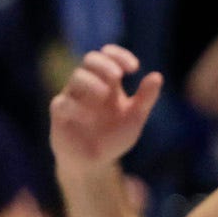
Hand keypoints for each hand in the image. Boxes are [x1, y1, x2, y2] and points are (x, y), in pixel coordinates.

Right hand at [51, 45, 163, 169]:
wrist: (96, 161)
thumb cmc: (113, 136)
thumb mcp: (135, 117)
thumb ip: (145, 98)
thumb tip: (157, 76)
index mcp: (108, 82)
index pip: (108, 56)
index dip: (119, 55)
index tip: (134, 67)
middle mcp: (89, 85)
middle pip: (90, 60)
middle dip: (105, 64)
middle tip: (118, 76)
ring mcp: (72, 97)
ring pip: (77, 77)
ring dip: (92, 83)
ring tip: (104, 96)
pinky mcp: (60, 113)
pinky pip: (63, 103)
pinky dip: (76, 107)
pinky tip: (88, 117)